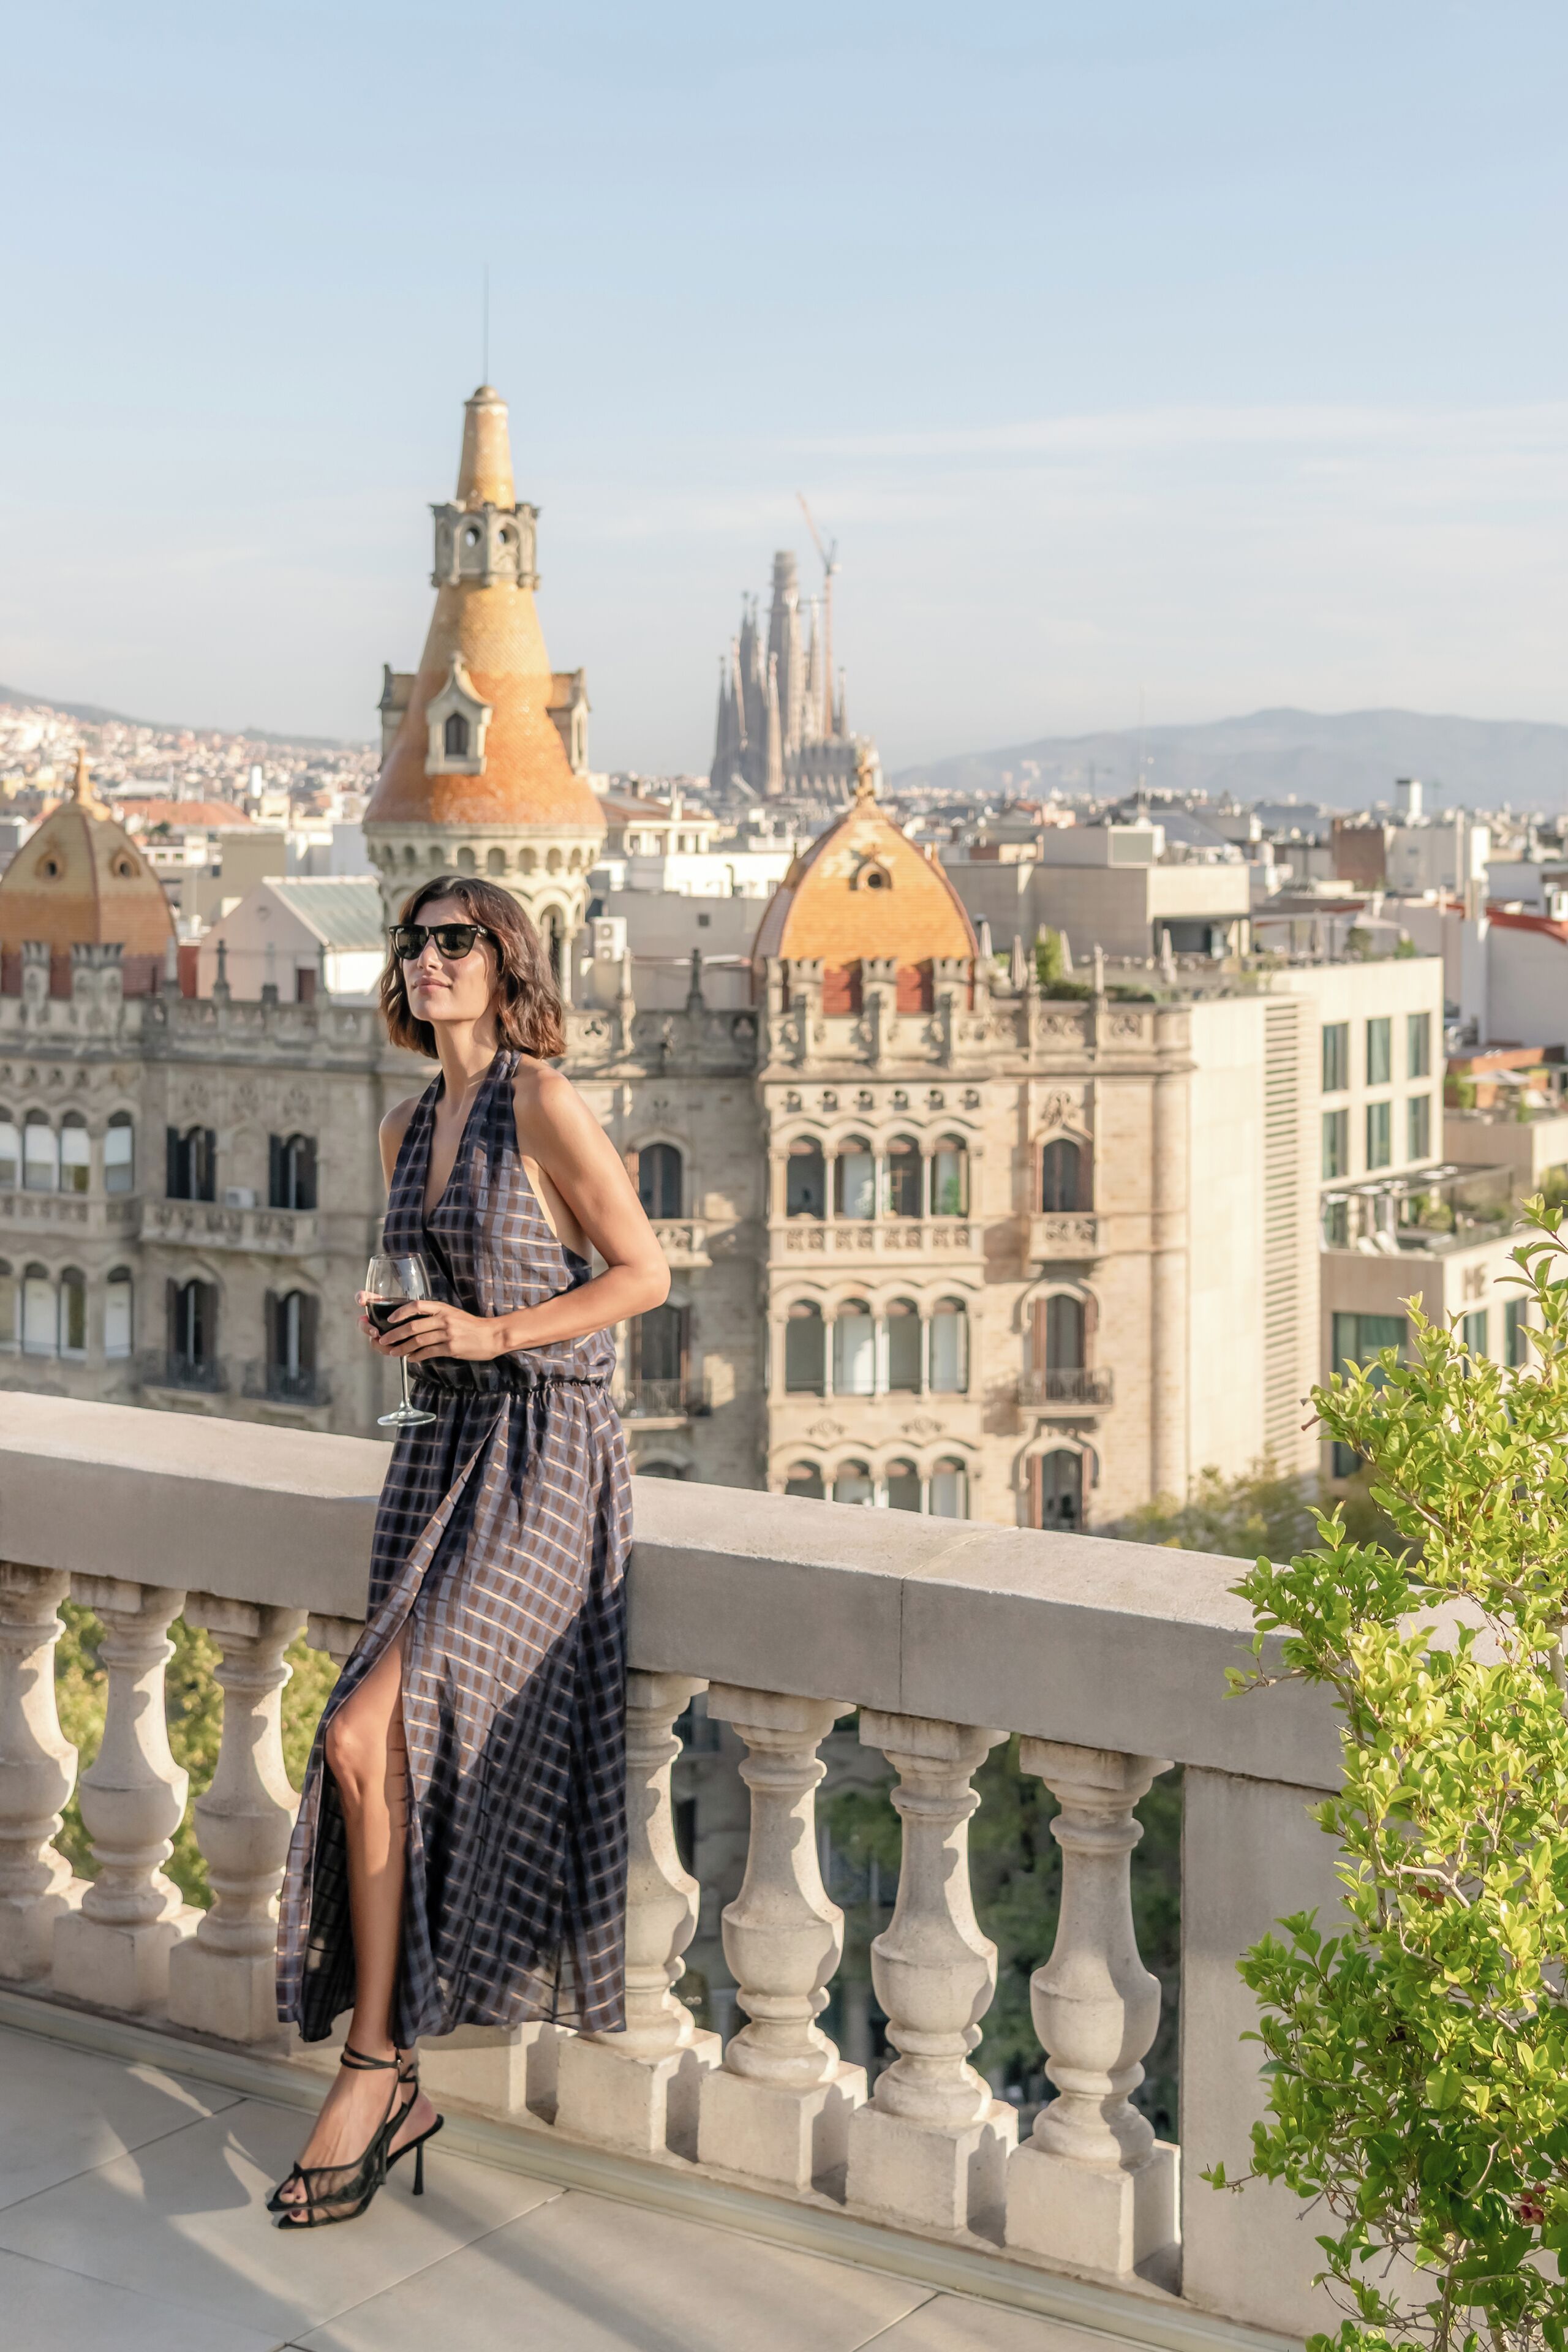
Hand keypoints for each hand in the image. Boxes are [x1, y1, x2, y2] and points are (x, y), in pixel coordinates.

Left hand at [366, 1300, 507, 1362]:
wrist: (492, 1335)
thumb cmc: (472, 1326)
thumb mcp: (454, 1314)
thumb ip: (436, 1317)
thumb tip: (415, 1325)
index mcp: (443, 1308)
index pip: (417, 1306)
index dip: (401, 1312)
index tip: (390, 1319)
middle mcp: (444, 1319)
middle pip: (413, 1326)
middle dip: (395, 1334)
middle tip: (384, 1340)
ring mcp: (448, 1334)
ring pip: (418, 1341)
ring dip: (402, 1348)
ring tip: (393, 1352)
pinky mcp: (452, 1348)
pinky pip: (429, 1352)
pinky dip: (417, 1356)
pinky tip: (411, 1359)